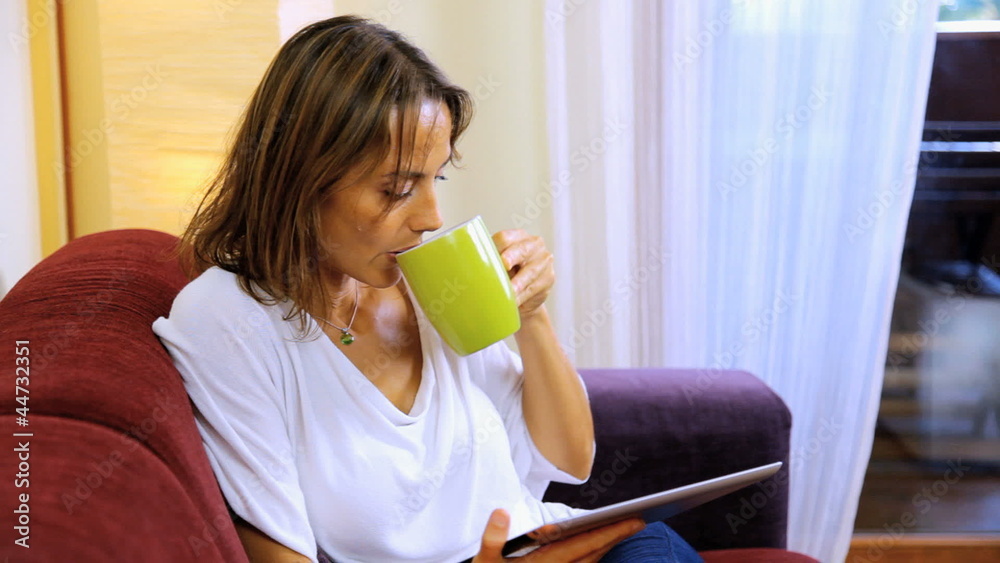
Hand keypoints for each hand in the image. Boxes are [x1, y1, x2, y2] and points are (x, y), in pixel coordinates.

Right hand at [471, 509, 643, 562]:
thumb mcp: (484, 561)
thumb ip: (493, 538)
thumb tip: (502, 512)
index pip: (584, 545)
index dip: (610, 532)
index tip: (633, 521)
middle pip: (594, 553)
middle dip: (617, 537)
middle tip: (640, 521)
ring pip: (591, 562)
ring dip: (608, 546)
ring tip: (624, 529)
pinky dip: (594, 556)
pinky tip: (599, 547)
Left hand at [492, 230, 554, 319]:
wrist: (524, 295)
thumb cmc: (507, 275)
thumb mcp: (499, 263)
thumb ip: (491, 261)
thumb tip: (472, 267)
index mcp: (518, 236)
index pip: (505, 238)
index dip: (495, 247)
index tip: (488, 257)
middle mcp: (534, 245)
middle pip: (521, 250)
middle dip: (511, 257)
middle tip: (505, 265)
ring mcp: (543, 261)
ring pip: (530, 272)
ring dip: (518, 283)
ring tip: (510, 292)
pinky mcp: (548, 278)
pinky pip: (534, 288)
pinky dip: (522, 296)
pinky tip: (514, 301)